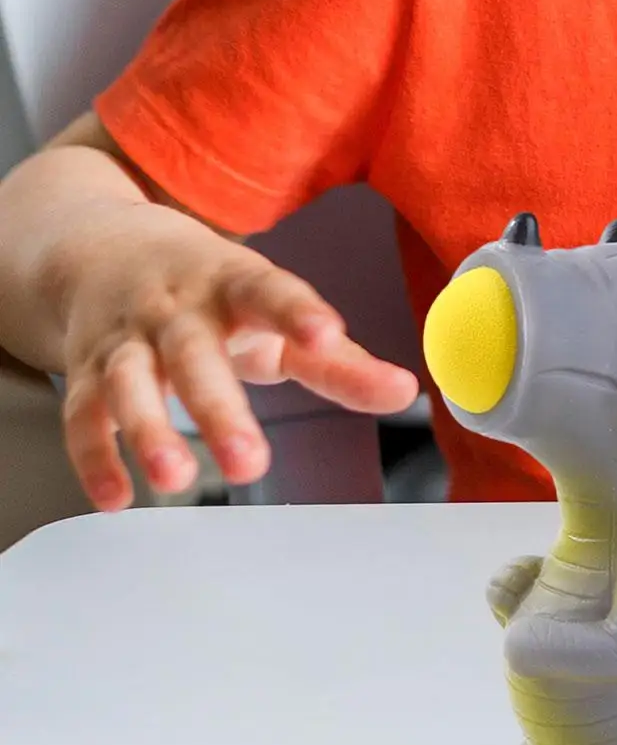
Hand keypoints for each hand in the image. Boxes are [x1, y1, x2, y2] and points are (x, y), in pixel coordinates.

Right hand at [58, 206, 417, 510]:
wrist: (102, 247)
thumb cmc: (213, 291)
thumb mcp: (276, 314)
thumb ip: (339, 360)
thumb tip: (405, 392)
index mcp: (233, 284)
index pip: (269, 293)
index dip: (299, 313)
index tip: (327, 336)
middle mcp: (174, 308)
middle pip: (194, 354)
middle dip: (219, 409)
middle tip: (250, 462)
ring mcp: (125, 338)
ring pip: (128, 383)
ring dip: (148, 431)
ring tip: (175, 479)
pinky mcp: (84, 369)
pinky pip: (83, 414)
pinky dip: (95, 457)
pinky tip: (117, 497)